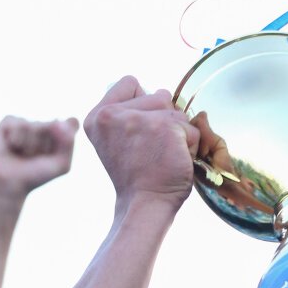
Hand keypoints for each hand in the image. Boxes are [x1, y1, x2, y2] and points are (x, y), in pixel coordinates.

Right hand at [0, 117, 78, 202]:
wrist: (8, 184)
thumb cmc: (36, 175)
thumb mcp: (61, 164)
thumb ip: (68, 143)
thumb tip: (57, 121)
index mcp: (61, 134)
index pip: (72, 123)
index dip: (64, 140)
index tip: (56, 156)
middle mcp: (45, 125)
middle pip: (52, 125)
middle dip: (44, 145)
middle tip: (35, 158)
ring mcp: (28, 122)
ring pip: (33, 126)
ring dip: (28, 145)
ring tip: (22, 154)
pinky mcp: (9, 121)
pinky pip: (17, 125)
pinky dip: (15, 140)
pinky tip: (11, 147)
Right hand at [84, 76, 198, 211]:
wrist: (144, 205)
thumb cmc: (138, 177)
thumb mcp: (119, 140)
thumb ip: (128, 114)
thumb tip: (159, 93)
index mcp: (97, 117)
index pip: (129, 82)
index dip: (144, 103)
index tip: (140, 133)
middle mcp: (112, 115)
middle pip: (158, 95)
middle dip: (164, 121)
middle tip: (152, 151)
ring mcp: (138, 119)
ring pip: (176, 112)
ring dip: (178, 134)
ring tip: (163, 157)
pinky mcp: (164, 127)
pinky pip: (191, 129)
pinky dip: (190, 147)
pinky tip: (175, 162)